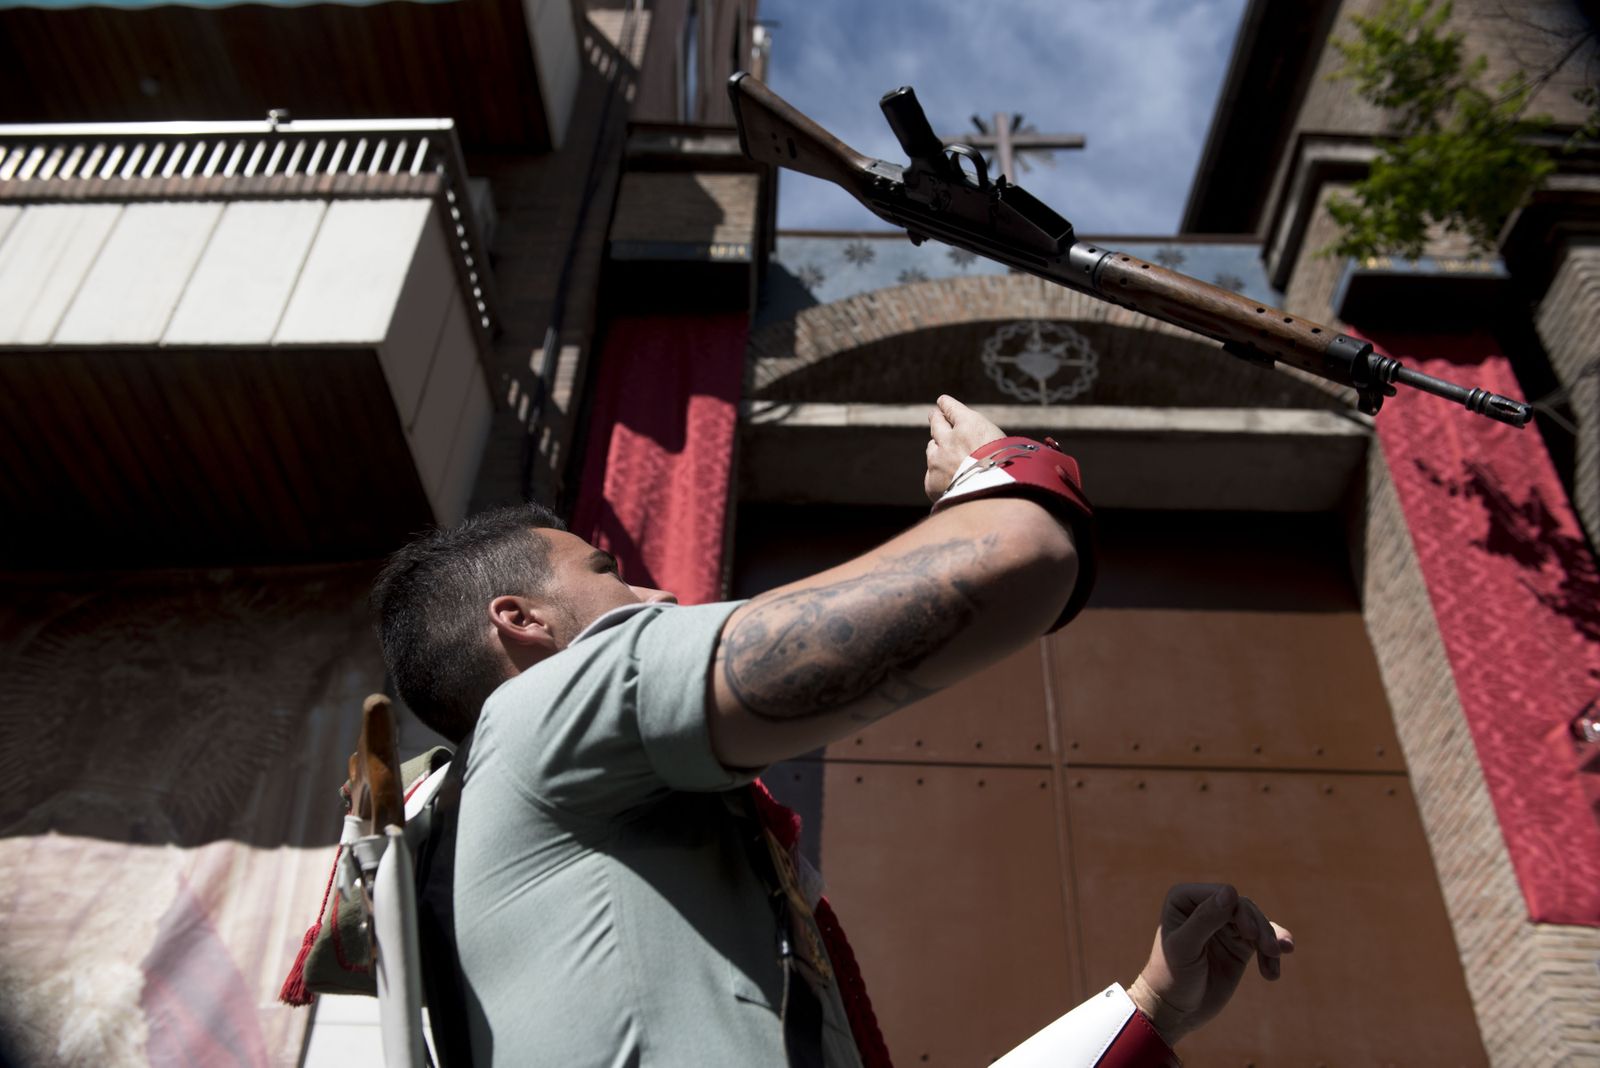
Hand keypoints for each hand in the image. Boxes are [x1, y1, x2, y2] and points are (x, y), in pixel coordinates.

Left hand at [924, 395, 1005, 503]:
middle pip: (936, 424)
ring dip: (937, 448)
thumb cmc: (1011, 473)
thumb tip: (980, 447)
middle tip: (934, 416)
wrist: (995, 500)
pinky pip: (932, 475)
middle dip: (936, 419)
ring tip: (943, 451)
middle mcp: (949, 440)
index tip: (942, 401)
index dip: (946, 405)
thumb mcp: (1006, 447)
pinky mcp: (931, 482)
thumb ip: (986, 441)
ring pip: (932, 449)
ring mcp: (937, 461)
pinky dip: (939, 477)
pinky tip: (947, 483)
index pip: (951, 408)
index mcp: (970, 426)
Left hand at [1129, 883, 1293, 1046]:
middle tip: (1270, 950)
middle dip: (1259, 927)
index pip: (1221, 895)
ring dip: (1270, 939)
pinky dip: (1272, 954)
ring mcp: (1224, 926)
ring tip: (1275, 956)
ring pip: (1256, 923)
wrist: (1175, 1010)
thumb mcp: (1184, 948)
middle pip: (1243, 908)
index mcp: (1184, 899)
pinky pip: (1262, 942)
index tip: (1251, 934)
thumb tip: (1231, 891)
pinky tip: (1273, 972)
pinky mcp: (1239, 945)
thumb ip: (1205, 919)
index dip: (1239, 910)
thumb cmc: (1171, 975)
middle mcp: (1205, 906)